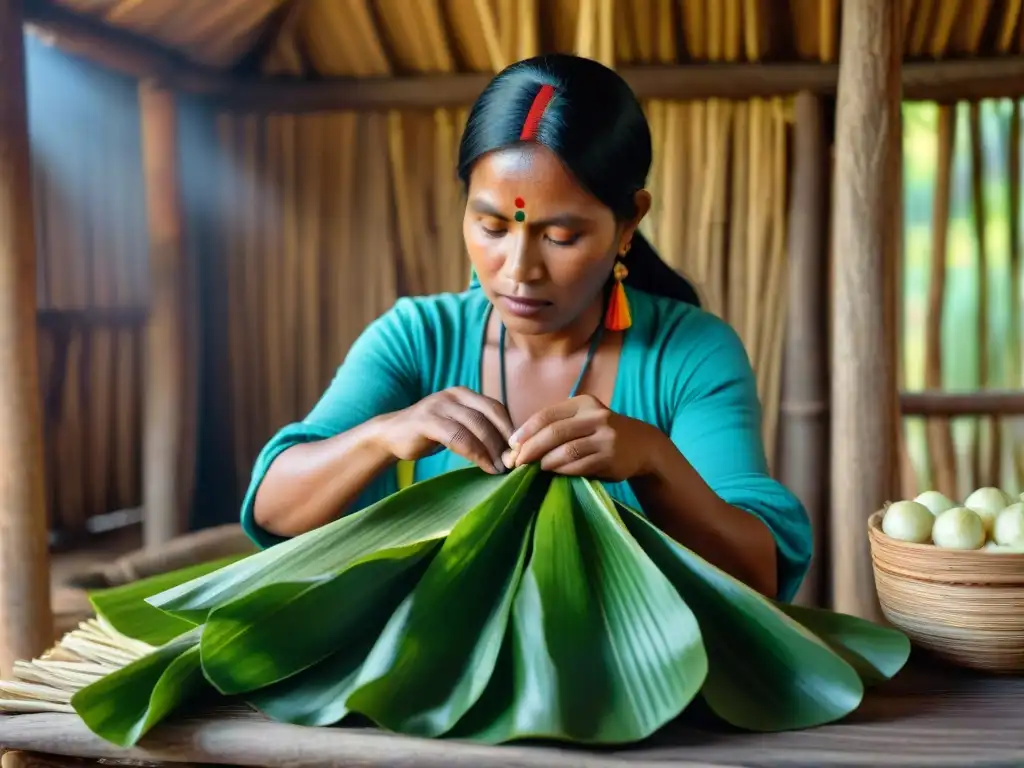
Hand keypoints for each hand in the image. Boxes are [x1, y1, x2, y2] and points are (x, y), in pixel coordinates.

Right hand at [379, 387, 513, 473]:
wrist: (390, 434)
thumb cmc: (429, 433)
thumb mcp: (457, 425)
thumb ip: (478, 428)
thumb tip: (510, 448)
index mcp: (464, 394)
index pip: (496, 407)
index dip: (510, 428)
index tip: (520, 450)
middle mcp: (454, 395)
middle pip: (490, 415)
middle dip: (505, 440)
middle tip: (514, 462)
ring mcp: (439, 406)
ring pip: (476, 425)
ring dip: (493, 449)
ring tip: (501, 468)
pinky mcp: (427, 421)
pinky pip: (458, 436)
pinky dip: (475, 453)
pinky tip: (485, 466)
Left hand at [509, 394, 665, 480]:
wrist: (642, 445)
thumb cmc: (600, 433)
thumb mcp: (582, 420)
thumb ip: (555, 426)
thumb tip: (517, 445)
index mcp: (583, 403)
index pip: (547, 415)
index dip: (525, 431)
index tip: (511, 445)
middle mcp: (596, 417)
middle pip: (554, 433)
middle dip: (530, 449)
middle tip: (516, 462)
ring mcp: (605, 438)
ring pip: (566, 451)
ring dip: (544, 462)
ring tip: (533, 468)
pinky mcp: (610, 458)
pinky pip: (579, 466)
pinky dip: (561, 471)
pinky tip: (553, 473)